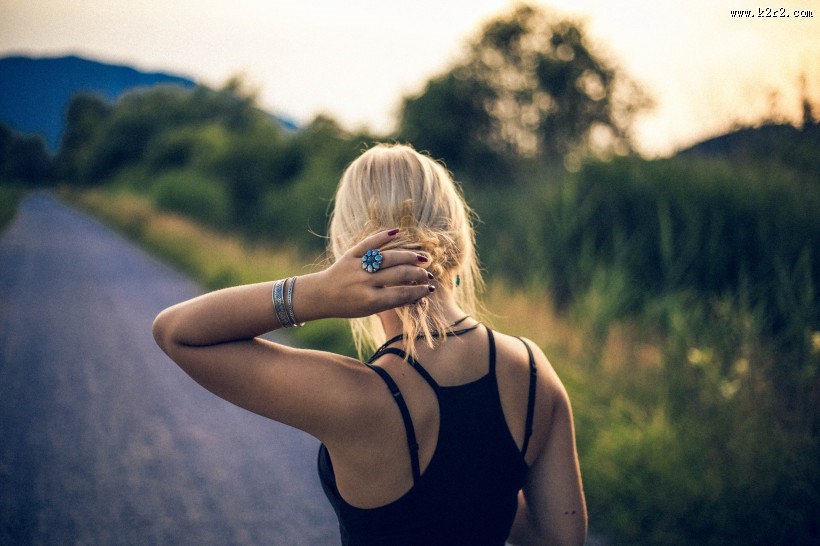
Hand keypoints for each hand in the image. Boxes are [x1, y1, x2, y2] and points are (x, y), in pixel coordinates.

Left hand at [301, 229, 434, 319]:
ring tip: (422, 258)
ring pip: (388, 257)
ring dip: (408, 256)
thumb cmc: (350, 305)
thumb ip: (391, 301)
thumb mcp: (370, 310)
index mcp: (370, 301)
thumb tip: (417, 295)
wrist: (321, 295)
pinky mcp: (351, 254)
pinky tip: (398, 231)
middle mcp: (365, 283)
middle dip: (418, 274)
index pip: (402, 294)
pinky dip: (383, 235)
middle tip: (428, 274)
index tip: (430, 289)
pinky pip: (369, 242)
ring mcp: (358, 267)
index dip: (419, 291)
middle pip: (399, 274)